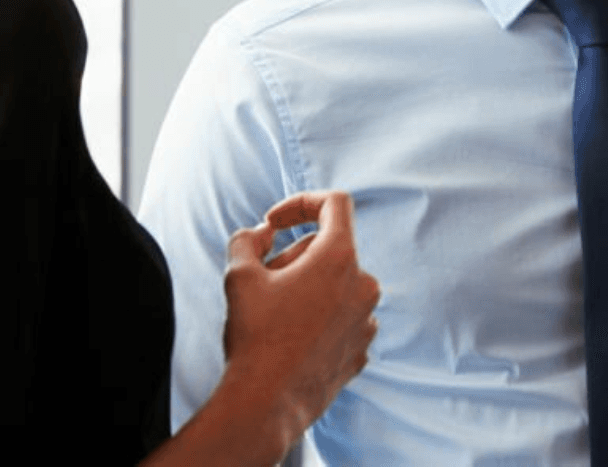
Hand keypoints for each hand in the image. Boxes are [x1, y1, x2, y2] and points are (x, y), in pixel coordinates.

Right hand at [218, 191, 380, 450]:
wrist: (267, 404)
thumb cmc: (255, 337)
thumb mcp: (239, 276)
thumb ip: (247, 240)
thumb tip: (263, 232)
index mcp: (341, 257)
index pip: (335, 203)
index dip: (301, 203)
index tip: (274, 222)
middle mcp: (365, 284)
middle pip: (330, 248)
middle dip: (293, 256)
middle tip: (262, 279)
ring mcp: (368, 318)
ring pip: (336, 285)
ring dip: (307, 288)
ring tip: (275, 314)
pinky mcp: (362, 347)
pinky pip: (342, 317)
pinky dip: (319, 318)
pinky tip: (291, 339)